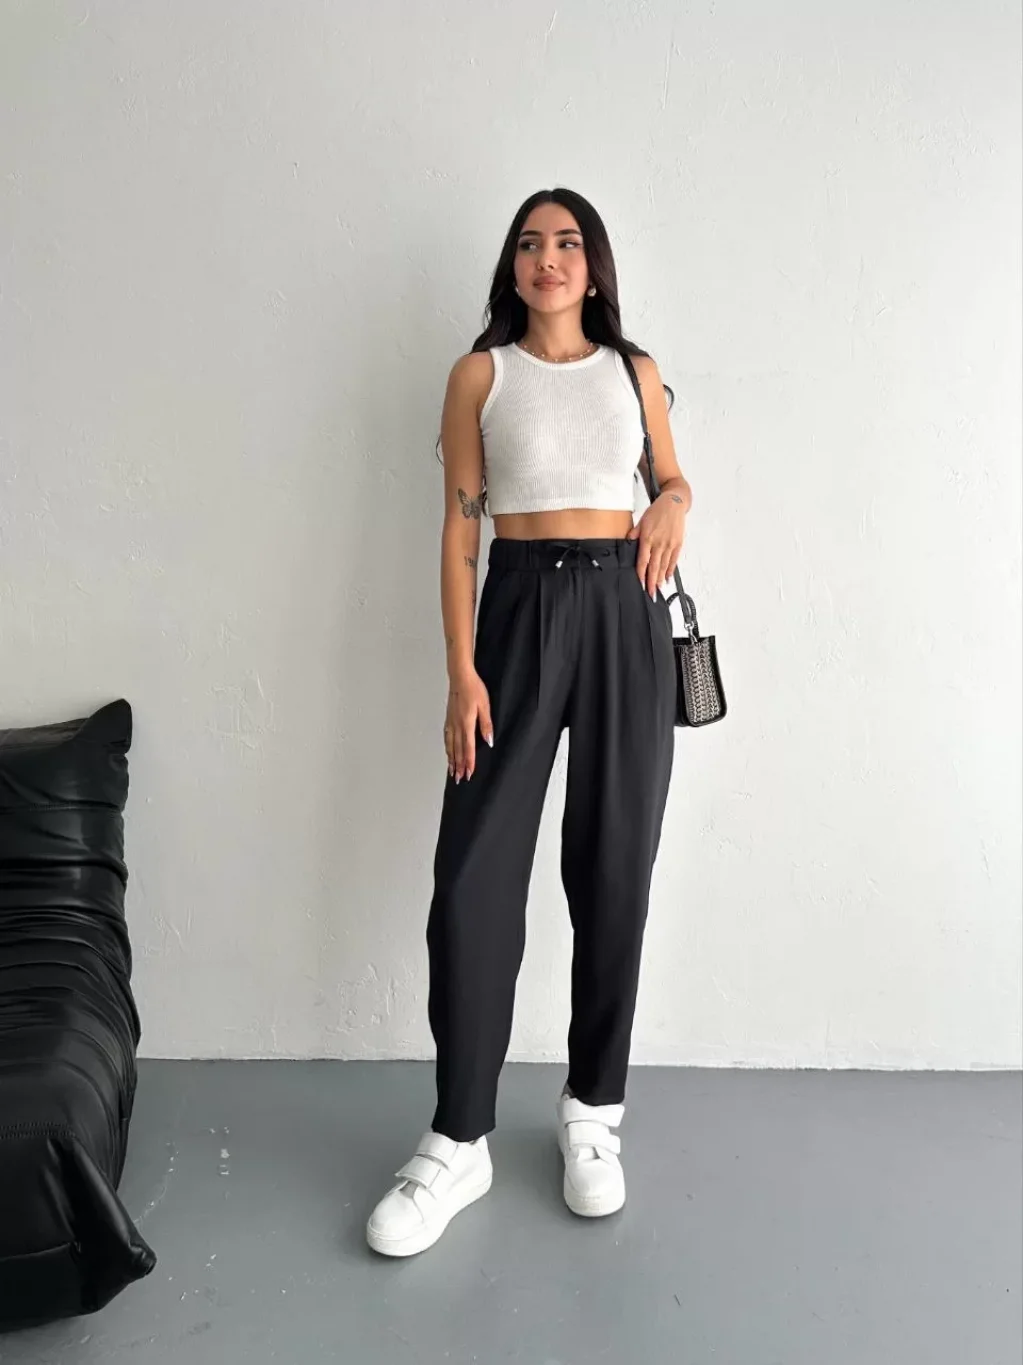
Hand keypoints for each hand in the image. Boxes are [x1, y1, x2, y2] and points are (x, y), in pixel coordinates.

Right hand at [443, 665, 492, 782]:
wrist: (460, 677)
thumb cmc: (473, 689)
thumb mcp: (485, 706)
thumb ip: (486, 724)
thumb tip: (489, 740)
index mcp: (466, 723)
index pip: (468, 748)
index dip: (469, 762)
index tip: (469, 773)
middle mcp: (456, 725)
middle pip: (457, 750)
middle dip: (459, 765)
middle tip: (459, 778)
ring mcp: (451, 722)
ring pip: (450, 745)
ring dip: (451, 759)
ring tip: (452, 770)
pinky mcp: (449, 718)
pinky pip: (447, 737)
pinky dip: (447, 748)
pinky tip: (447, 751)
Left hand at [627, 491, 686, 597]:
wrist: (674, 503)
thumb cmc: (657, 511)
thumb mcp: (642, 520)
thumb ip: (634, 533)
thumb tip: (627, 541)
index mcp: (647, 538)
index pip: (643, 561)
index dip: (641, 574)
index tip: (640, 584)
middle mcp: (659, 543)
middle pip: (654, 567)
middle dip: (652, 582)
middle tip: (651, 594)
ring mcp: (669, 544)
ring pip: (664, 565)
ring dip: (661, 578)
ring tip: (658, 589)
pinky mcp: (678, 543)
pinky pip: (674, 560)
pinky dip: (670, 570)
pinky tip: (667, 578)